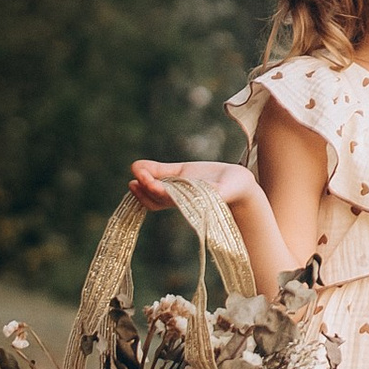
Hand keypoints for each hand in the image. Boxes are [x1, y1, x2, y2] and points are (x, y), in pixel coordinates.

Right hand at [130, 158, 253, 212]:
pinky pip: (197, 197)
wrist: (237, 181)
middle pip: (158, 201)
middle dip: (146, 189)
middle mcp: (183, 202)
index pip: (152, 199)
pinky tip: (172, 185)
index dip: (140, 193)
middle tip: (136, 179)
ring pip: (173, 200)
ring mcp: (197, 201)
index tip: (131, 182)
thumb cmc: (208, 179)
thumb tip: (134, 166)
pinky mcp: (214, 197)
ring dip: (157, 191)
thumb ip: (159, 170)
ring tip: (148, 180)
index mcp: (174, 197)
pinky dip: (184, 193)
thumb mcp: (180, 173)